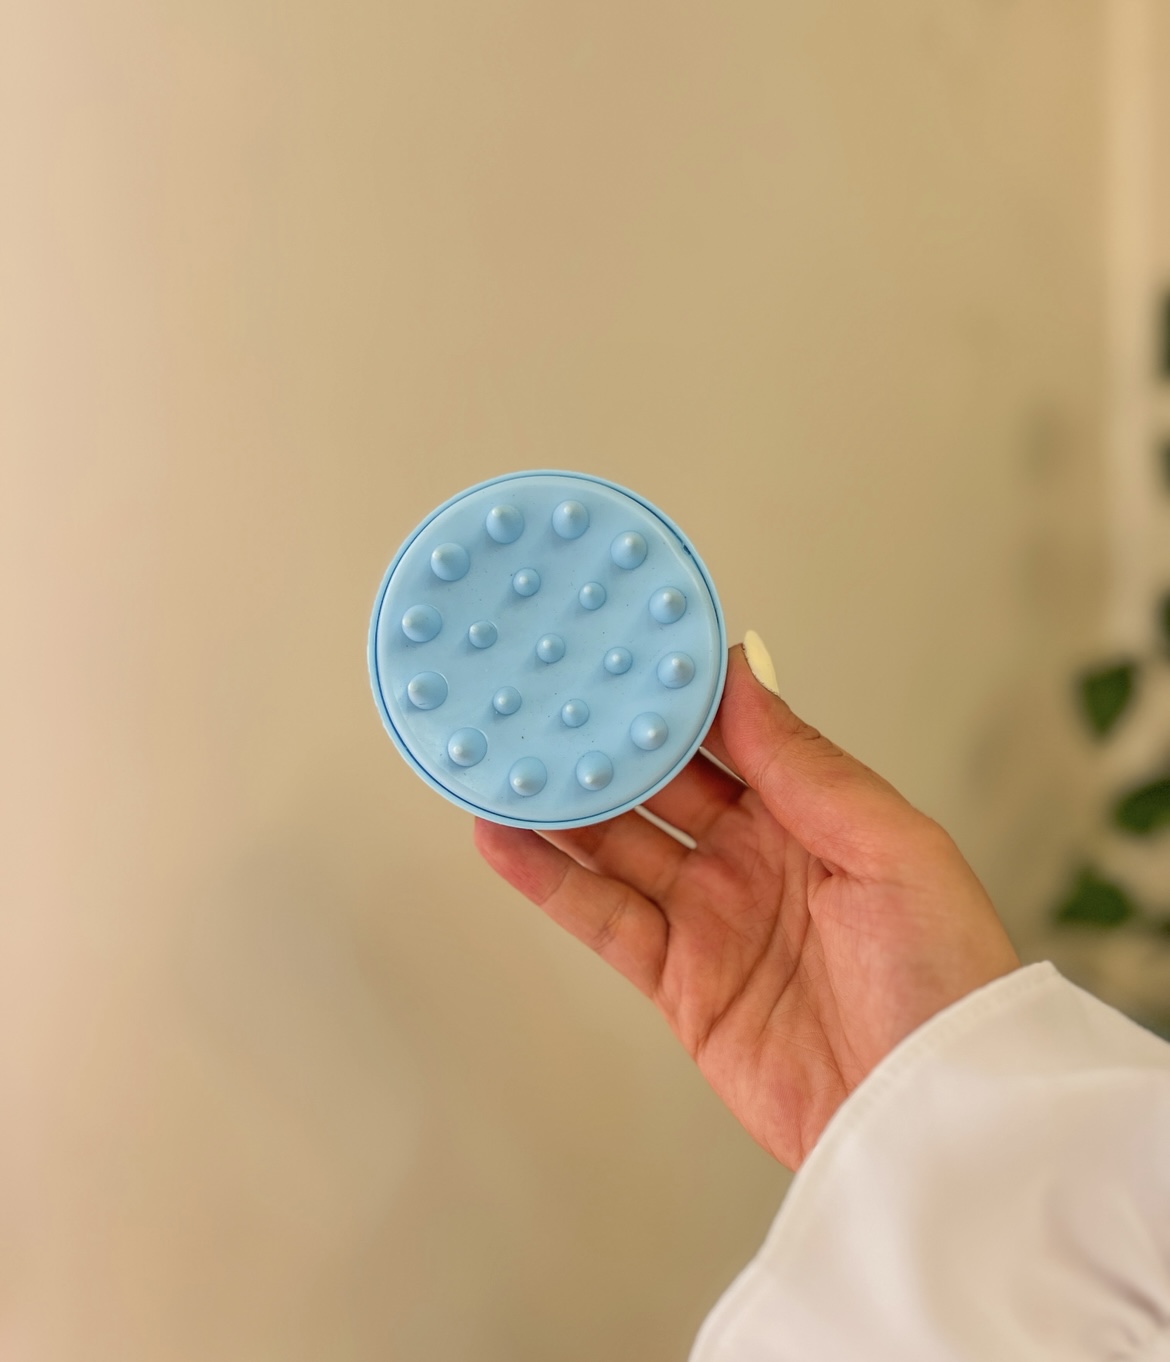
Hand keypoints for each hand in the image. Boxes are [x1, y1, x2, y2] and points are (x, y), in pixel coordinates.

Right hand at [473, 635, 1019, 1169]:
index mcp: (812, 814)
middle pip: (661, 785)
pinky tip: (504, 838)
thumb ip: (804, 765)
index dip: (674, 695)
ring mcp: (712, 920)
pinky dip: (549, 881)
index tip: (617, 648)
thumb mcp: (890, 848)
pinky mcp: (678, 983)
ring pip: (618, 845)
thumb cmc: (941, 977)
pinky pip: (602, 919)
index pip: (728, 735)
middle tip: (539, 693)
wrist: (930, 1118)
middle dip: (604, 740)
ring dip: (560, 803)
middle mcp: (754, 858)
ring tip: (500, 754)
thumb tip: (742, 672)